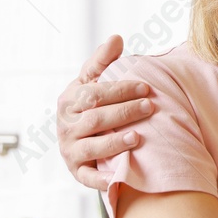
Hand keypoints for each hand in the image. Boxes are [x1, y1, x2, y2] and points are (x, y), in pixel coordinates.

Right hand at [58, 36, 155, 189]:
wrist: (78, 137)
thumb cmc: (90, 105)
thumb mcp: (91, 81)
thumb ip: (102, 61)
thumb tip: (116, 38)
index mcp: (69, 102)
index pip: (94, 94)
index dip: (120, 90)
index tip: (145, 87)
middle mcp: (67, 126)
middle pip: (96, 119)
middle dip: (124, 112)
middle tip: (150, 106)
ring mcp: (71, 150)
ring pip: (93, 147)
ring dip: (115, 143)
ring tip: (138, 138)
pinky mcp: (77, 171)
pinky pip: (88, 177)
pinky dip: (102, 179)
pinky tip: (119, 175)